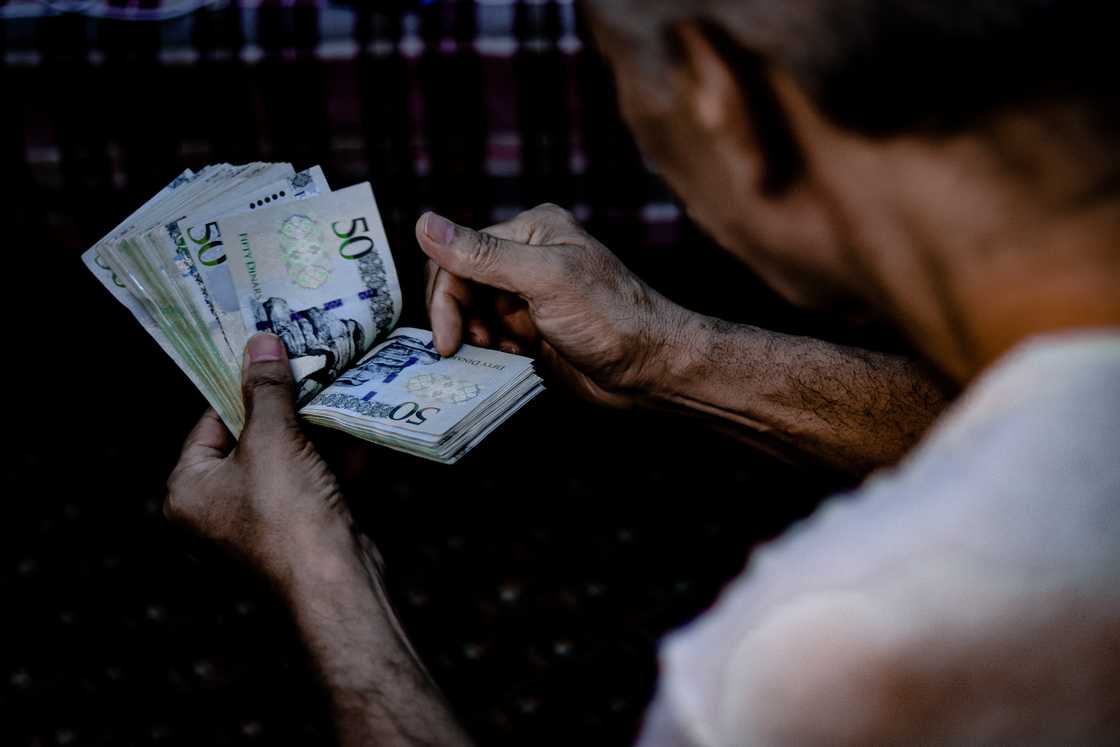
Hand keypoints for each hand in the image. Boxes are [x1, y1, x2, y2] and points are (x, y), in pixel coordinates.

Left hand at [165, 334, 353, 587]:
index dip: (243, 385)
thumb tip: (260, 342)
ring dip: (318, 426)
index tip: (273, 353)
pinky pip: (313, 478)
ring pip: (289, 456)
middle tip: (310, 363)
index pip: (211, 420)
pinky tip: (358, 425)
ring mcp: (262, 518)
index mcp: (190, 487)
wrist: (335, 580)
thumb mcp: (273, 438)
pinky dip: (335, 454)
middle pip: (253, 436)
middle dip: (288, 404)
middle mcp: (218, 505)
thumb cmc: (286, 512)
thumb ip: (266, 388)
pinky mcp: (301, 525)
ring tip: (339, 386)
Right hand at [416, 204, 688, 408]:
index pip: (459, 254)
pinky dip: (493, 357)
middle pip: (461, 287)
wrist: (653, 370)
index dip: (445, 297)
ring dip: (477, 342)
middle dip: (459, 322)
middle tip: (467, 351)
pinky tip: (516, 364)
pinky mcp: (535, 334)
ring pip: (473, 318)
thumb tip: (424, 223)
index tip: (447, 340)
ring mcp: (530, 300)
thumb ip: (484, 255)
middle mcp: (527, 260)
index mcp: (531, 232)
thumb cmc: (611, 318)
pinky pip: (492, 342)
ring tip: (503, 357)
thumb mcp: (545, 280)